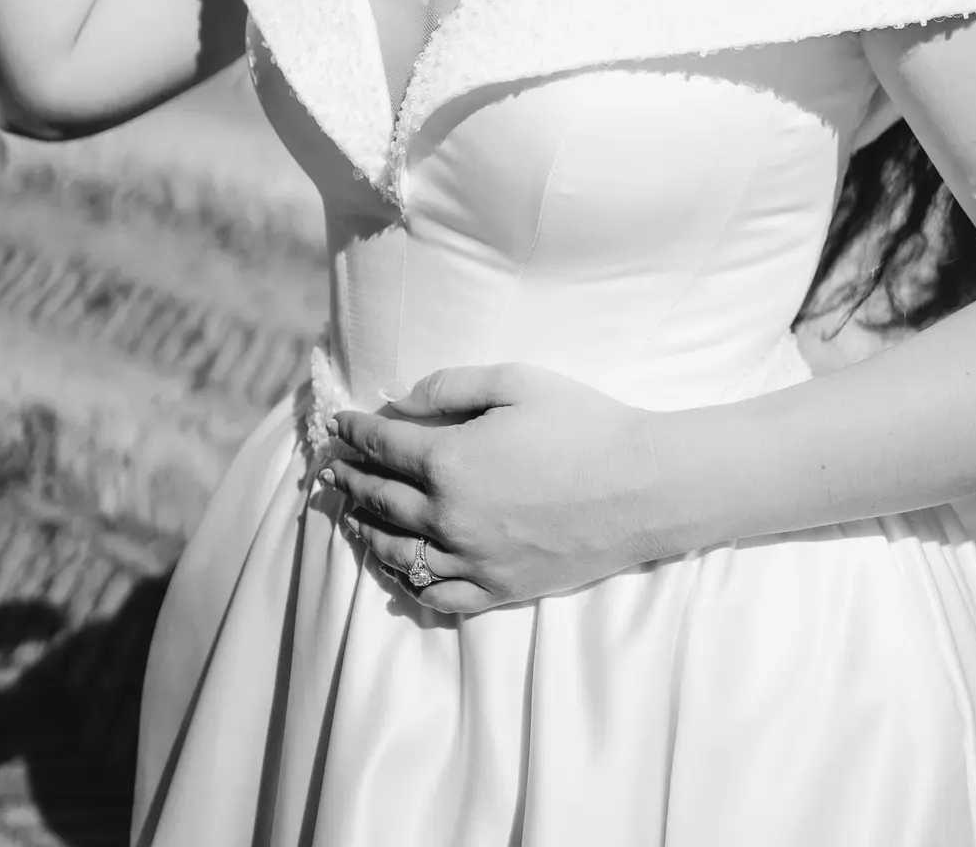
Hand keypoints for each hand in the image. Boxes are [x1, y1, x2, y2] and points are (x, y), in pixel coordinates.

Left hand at [320, 363, 662, 614]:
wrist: (642, 487)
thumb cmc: (583, 424)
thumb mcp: (516, 381)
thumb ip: (452, 385)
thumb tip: (404, 401)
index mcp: (450, 461)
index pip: (382, 445)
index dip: (355, 432)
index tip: (339, 424)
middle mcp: (450, 517)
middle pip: (380, 498)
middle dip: (350, 477)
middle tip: (333, 467)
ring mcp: (472, 560)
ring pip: (397, 551)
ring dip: (366, 529)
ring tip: (352, 515)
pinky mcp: (498, 589)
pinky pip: (435, 594)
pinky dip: (407, 579)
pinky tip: (401, 565)